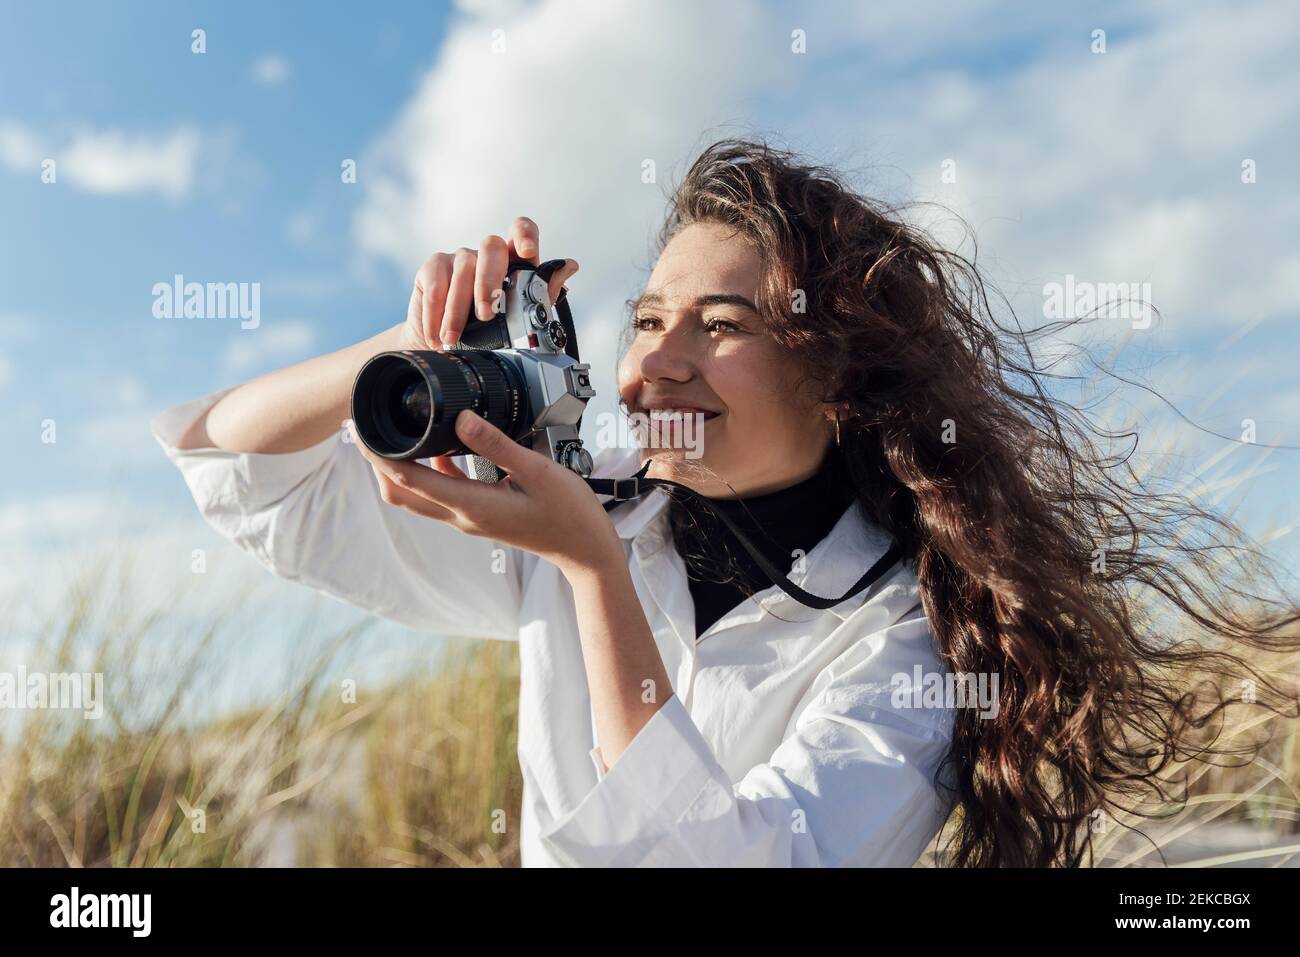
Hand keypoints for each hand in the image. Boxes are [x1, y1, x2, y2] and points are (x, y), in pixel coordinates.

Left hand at [351, 408, 621, 577]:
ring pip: (414, 496)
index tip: (360, 427)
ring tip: (393, 432)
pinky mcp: (476, 515)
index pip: (407, 478)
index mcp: (470, 505)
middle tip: (366, 426)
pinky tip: (438, 445)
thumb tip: (459, 417)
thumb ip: (496, 443)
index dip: (377, 453)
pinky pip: (439, 493)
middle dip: (377, 461)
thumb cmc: (568, 512)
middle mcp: (461, 515)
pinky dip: (427, 471)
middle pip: (399, 492)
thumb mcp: (536, 470)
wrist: (584, 549)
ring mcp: (467, 518)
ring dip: (397, 467)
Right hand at [402, 216, 579, 350]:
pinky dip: (434, 314)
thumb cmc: (487, 327)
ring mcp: (459, 258)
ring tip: (453, 337)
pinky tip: (437, 334)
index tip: (527, 252)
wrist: (444, 340)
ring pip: (462, 270)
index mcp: (513, 261)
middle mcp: (486, 254)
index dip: (525, 234)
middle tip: (485, 315)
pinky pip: (435, 285)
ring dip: (457, 310)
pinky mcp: (433, 268)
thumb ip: (542, 292)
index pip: (521, 229)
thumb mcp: (519, 316)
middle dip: (488, 283)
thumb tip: (570, 265)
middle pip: (491, 247)